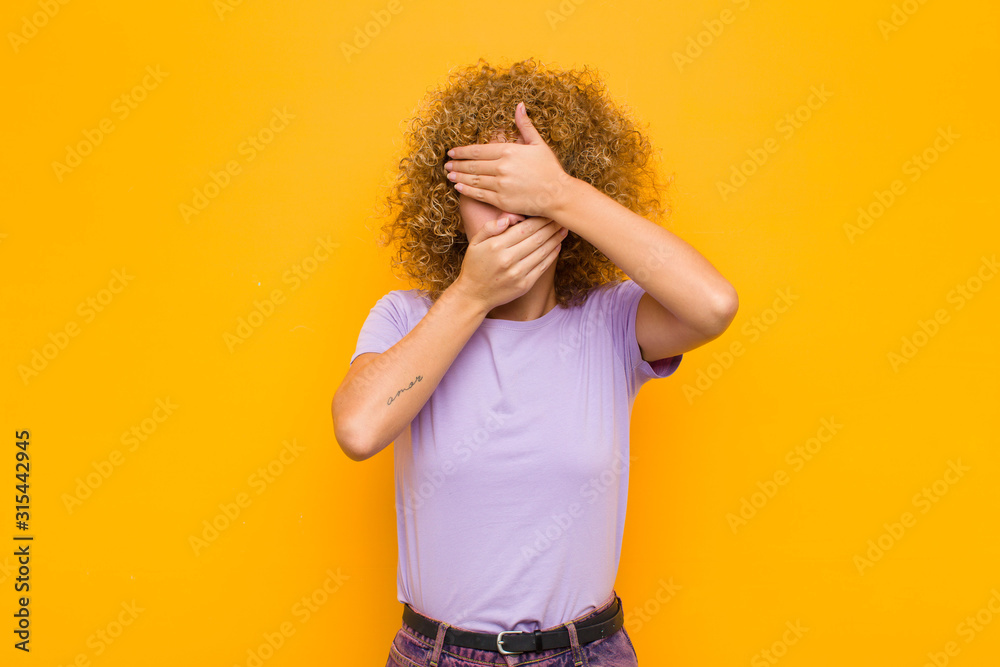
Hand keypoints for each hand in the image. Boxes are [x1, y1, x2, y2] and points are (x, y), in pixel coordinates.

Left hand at [444, 102, 573, 219]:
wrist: (558, 194)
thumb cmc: (550, 169)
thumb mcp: (538, 144)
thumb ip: (525, 126)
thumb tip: (519, 105)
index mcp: (509, 151)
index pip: (478, 150)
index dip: (462, 151)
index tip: (451, 152)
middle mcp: (502, 167)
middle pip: (473, 165)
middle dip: (457, 165)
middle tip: (446, 165)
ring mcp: (501, 185)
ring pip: (474, 180)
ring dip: (459, 177)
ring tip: (449, 175)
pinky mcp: (502, 200)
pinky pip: (480, 194)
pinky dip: (467, 190)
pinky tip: (459, 188)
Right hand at [455, 214, 567, 312]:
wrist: (474, 295)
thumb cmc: (474, 266)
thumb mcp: (474, 243)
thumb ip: (489, 227)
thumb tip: (508, 217)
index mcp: (496, 246)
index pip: (524, 228)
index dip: (539, 220)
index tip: (548, 212)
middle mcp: (508, 259)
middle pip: (536, 238)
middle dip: (551, 227)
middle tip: (561, 218)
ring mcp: (517, 273)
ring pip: (542, 252)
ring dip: (555, 239)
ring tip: (563, 230)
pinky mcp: (524, 285)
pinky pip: (542, 267)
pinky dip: (552, 256)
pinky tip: (557, 246)